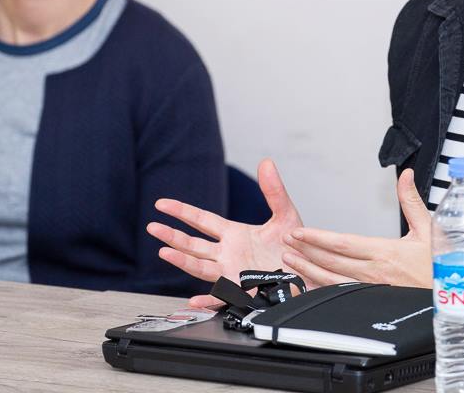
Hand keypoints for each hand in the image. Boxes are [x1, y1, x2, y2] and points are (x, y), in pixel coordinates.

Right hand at [147, 158, 304, 306]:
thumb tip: (266, 163)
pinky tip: (194, 300)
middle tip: (153, 227)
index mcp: (234, 234)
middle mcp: (228, 254)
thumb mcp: (285, 215)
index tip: (162, 204)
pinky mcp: (243, 291)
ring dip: (182, 260)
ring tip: (165, 252)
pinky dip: (208, 300)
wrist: (310, 272)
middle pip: (194, 244)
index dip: (181, 212)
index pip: (202, 220)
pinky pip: (222, 297)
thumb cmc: (295, 248)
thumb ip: (274, 191)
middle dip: (173, 235)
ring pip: (201, 266)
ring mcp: (233, 272)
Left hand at [280, 168, 432, 287]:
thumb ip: (411, 201)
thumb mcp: (430, 228)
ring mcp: (373, 290)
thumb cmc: (442, 265)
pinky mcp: (374, 301)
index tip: (299, 231)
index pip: (343, 243)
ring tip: (290, 261)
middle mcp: (376, 273)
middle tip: (286, 242)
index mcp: (386, 252)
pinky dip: (323, 288)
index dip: (318, 237)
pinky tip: (309, 284)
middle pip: (332, 261)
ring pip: (333, 281)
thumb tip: (405, 175)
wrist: (456, 297)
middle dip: (306, 251)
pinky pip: (343, 295)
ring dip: (309, 270)